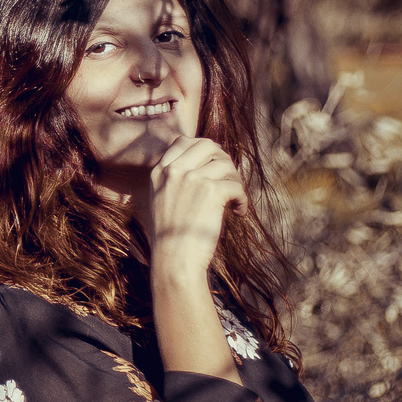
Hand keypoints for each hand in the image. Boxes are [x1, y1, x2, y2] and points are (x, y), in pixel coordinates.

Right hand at [144, 136, 243, 278]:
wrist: (174, 260)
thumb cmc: (171, 238)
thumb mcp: (161, 201)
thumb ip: (174, 180)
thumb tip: (205, 164)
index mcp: (159, 172)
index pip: (183, 141)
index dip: (204, 149)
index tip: (213, 164)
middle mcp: (173, 171)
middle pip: (207, 145)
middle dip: (223, 159)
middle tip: (229, 178)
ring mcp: (192, 179)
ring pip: (226, 165)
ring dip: (236, 181)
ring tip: (235, 199)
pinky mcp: (211, 191)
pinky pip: (237, 186)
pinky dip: (242, 200)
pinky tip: (239, 212)